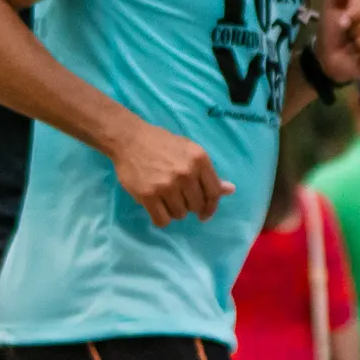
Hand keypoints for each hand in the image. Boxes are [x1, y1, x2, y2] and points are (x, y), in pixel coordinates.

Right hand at [111, 121, 229, 225]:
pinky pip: (162, 220)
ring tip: (165, 197)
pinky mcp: (148, 195)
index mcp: (199, 160)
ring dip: (174, 210)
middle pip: (197, 206)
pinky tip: (157, 207)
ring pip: (180, 214)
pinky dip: (161, 218)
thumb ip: (208, 173)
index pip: (214, 193)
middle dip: (190, 205)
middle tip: (179, 197)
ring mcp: (167, 185)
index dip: (211, 205)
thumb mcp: (190, 151)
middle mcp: (186, 173)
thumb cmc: (162, 144)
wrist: (129, 139)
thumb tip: (230, 190)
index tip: (204, 211)